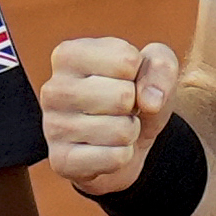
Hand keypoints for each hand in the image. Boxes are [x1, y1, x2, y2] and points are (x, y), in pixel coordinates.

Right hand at [41, 37, 179, 193]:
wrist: (122, 139)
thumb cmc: (133, 93)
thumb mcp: (154, 68)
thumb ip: (161, 66)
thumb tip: (150, 101)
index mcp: (69, 55)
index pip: (127, 61)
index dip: (139, 74)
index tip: (125, 80)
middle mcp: (54, 89)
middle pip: (123, 96)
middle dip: (134, 105)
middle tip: (122, 108)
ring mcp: (53, 127)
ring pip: (121, 130)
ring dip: (130, 131)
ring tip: (115, 126)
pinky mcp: (62, 161)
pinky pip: (115, 158)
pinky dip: (123, 156)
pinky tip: (106, 148)